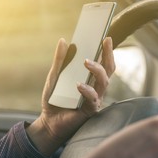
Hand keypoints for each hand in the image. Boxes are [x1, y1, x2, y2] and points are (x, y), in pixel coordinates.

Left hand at [26, 37, 114, 156]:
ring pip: (104, 82)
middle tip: (104, 43)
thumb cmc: (54, 98)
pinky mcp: (90, 110)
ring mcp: (95, 99)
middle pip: (109, 70)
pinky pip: (93, 99)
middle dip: (108, 55)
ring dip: (97, 70)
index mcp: (90, 78)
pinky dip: (86, 90)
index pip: (102, 62)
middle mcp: (96, 87)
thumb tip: (63, 40)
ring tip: (86, 62)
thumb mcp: (54, 76)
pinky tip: (78, 85)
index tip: (106, 36)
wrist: (48, 121)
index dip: (106, 50)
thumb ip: (60, 60)